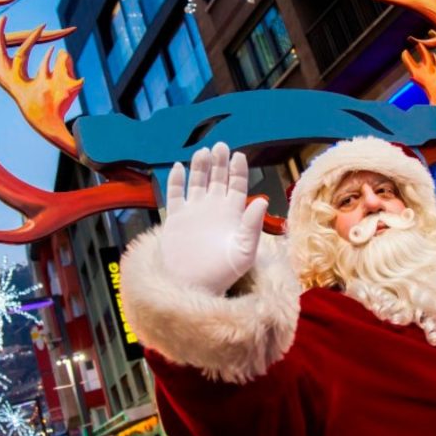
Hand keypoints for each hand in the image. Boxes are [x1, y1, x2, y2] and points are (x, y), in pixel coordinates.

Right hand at [160, 142, 268, 294]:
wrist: (193, 288)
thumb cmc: (222, 274)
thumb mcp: (243, 251)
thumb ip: (252, 226)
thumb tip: (261, 200)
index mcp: (232, 214)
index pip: (237, 185)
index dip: (238, 169)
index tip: (238, 156)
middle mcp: (214, 209)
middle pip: (218, 178)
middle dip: (219, 161)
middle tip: (220, 147)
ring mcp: (193, 212)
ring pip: (197, 181)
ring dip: (199, 166)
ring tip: (203, 152)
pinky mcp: (175, 218)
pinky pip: (174, 194)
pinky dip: (175, 180)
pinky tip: (177, 168)